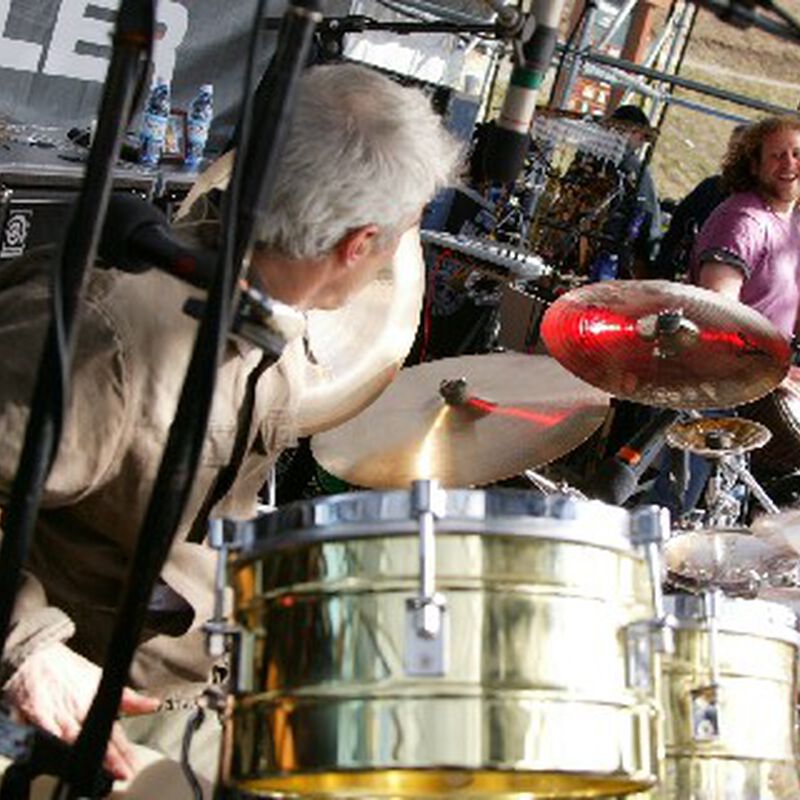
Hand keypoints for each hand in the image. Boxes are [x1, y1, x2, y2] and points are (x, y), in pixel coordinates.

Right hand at [3, 641, 159, 780]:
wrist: (37, 658)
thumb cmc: (70, 671)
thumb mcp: (103, 681)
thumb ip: (128, 699)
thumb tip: (153, 705)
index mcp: (96, 702)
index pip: (113, 731)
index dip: (123, 751)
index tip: (131, 766)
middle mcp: (79, 709)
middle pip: (97, 737)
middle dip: (110, 758)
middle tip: (122, 772)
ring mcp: (58, 713)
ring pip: (74, 740)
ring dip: (86, 757)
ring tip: (99, 772)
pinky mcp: (38, 715)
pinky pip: (46, 734)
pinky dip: (54, 746)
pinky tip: (62, 758)